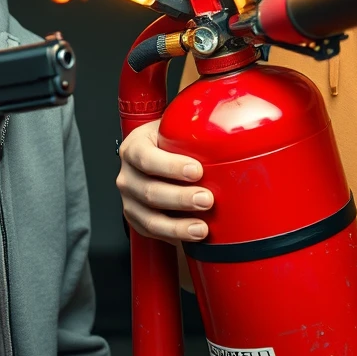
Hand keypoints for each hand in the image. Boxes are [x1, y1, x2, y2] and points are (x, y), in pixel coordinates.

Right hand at [116, 119, 213, 244]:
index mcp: (134, 148)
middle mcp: (128, 175)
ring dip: (178, 225)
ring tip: (201, 227)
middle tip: (206, 199)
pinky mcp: (136, 218)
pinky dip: (173, 235)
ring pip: (150, 218)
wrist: (155, 157)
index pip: (146, 158)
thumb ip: (193, 128)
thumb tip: (228, 120)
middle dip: (181, 198)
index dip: (170, 166)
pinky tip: (190, 235)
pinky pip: (152, 232)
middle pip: (149, 191)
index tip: (197, 170)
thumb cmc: (166, 142)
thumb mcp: (173, 128)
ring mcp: (129, 199)